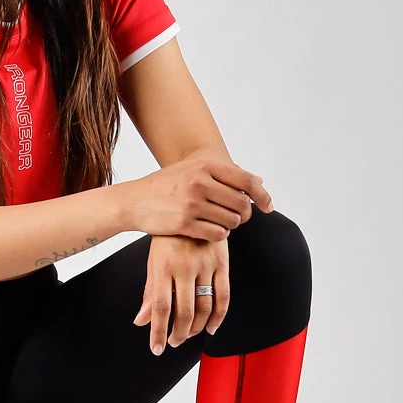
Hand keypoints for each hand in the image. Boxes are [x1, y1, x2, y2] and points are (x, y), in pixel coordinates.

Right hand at [128, 156, 271, 240]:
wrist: (134, 201)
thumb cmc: (166, 185)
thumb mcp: (193, 170)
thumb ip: (225, 174)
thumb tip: (259, 180)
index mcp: (204, 166)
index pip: (246, 181)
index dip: (262, 196)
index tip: (268, 207)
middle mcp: (199, 182)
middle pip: (241, 204)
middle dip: (244, 215)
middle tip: (237, 218)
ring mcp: (191, 203)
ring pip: (231, 221)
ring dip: (231, 226)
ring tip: (219, 223)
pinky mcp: (183, 223)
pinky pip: (217, 234)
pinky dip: (219, 235)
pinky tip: (210, 231)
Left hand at [132, 235, 229, 353]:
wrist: (190, 206)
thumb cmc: (168, 238)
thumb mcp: (154, 262)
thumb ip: (150, 292)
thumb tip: (140, 322)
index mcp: (163, 267)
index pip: (161, 307)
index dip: (159, 331)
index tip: (157, 348)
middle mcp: (185, 267)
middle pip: (184, 311)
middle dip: (179, 333)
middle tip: (173, 342)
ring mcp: (205, 265)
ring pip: (205, 307)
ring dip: (197, 328)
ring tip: (188, 335)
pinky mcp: (222, 263)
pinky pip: (224, 296)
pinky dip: (219, 316)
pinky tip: (212, 328)